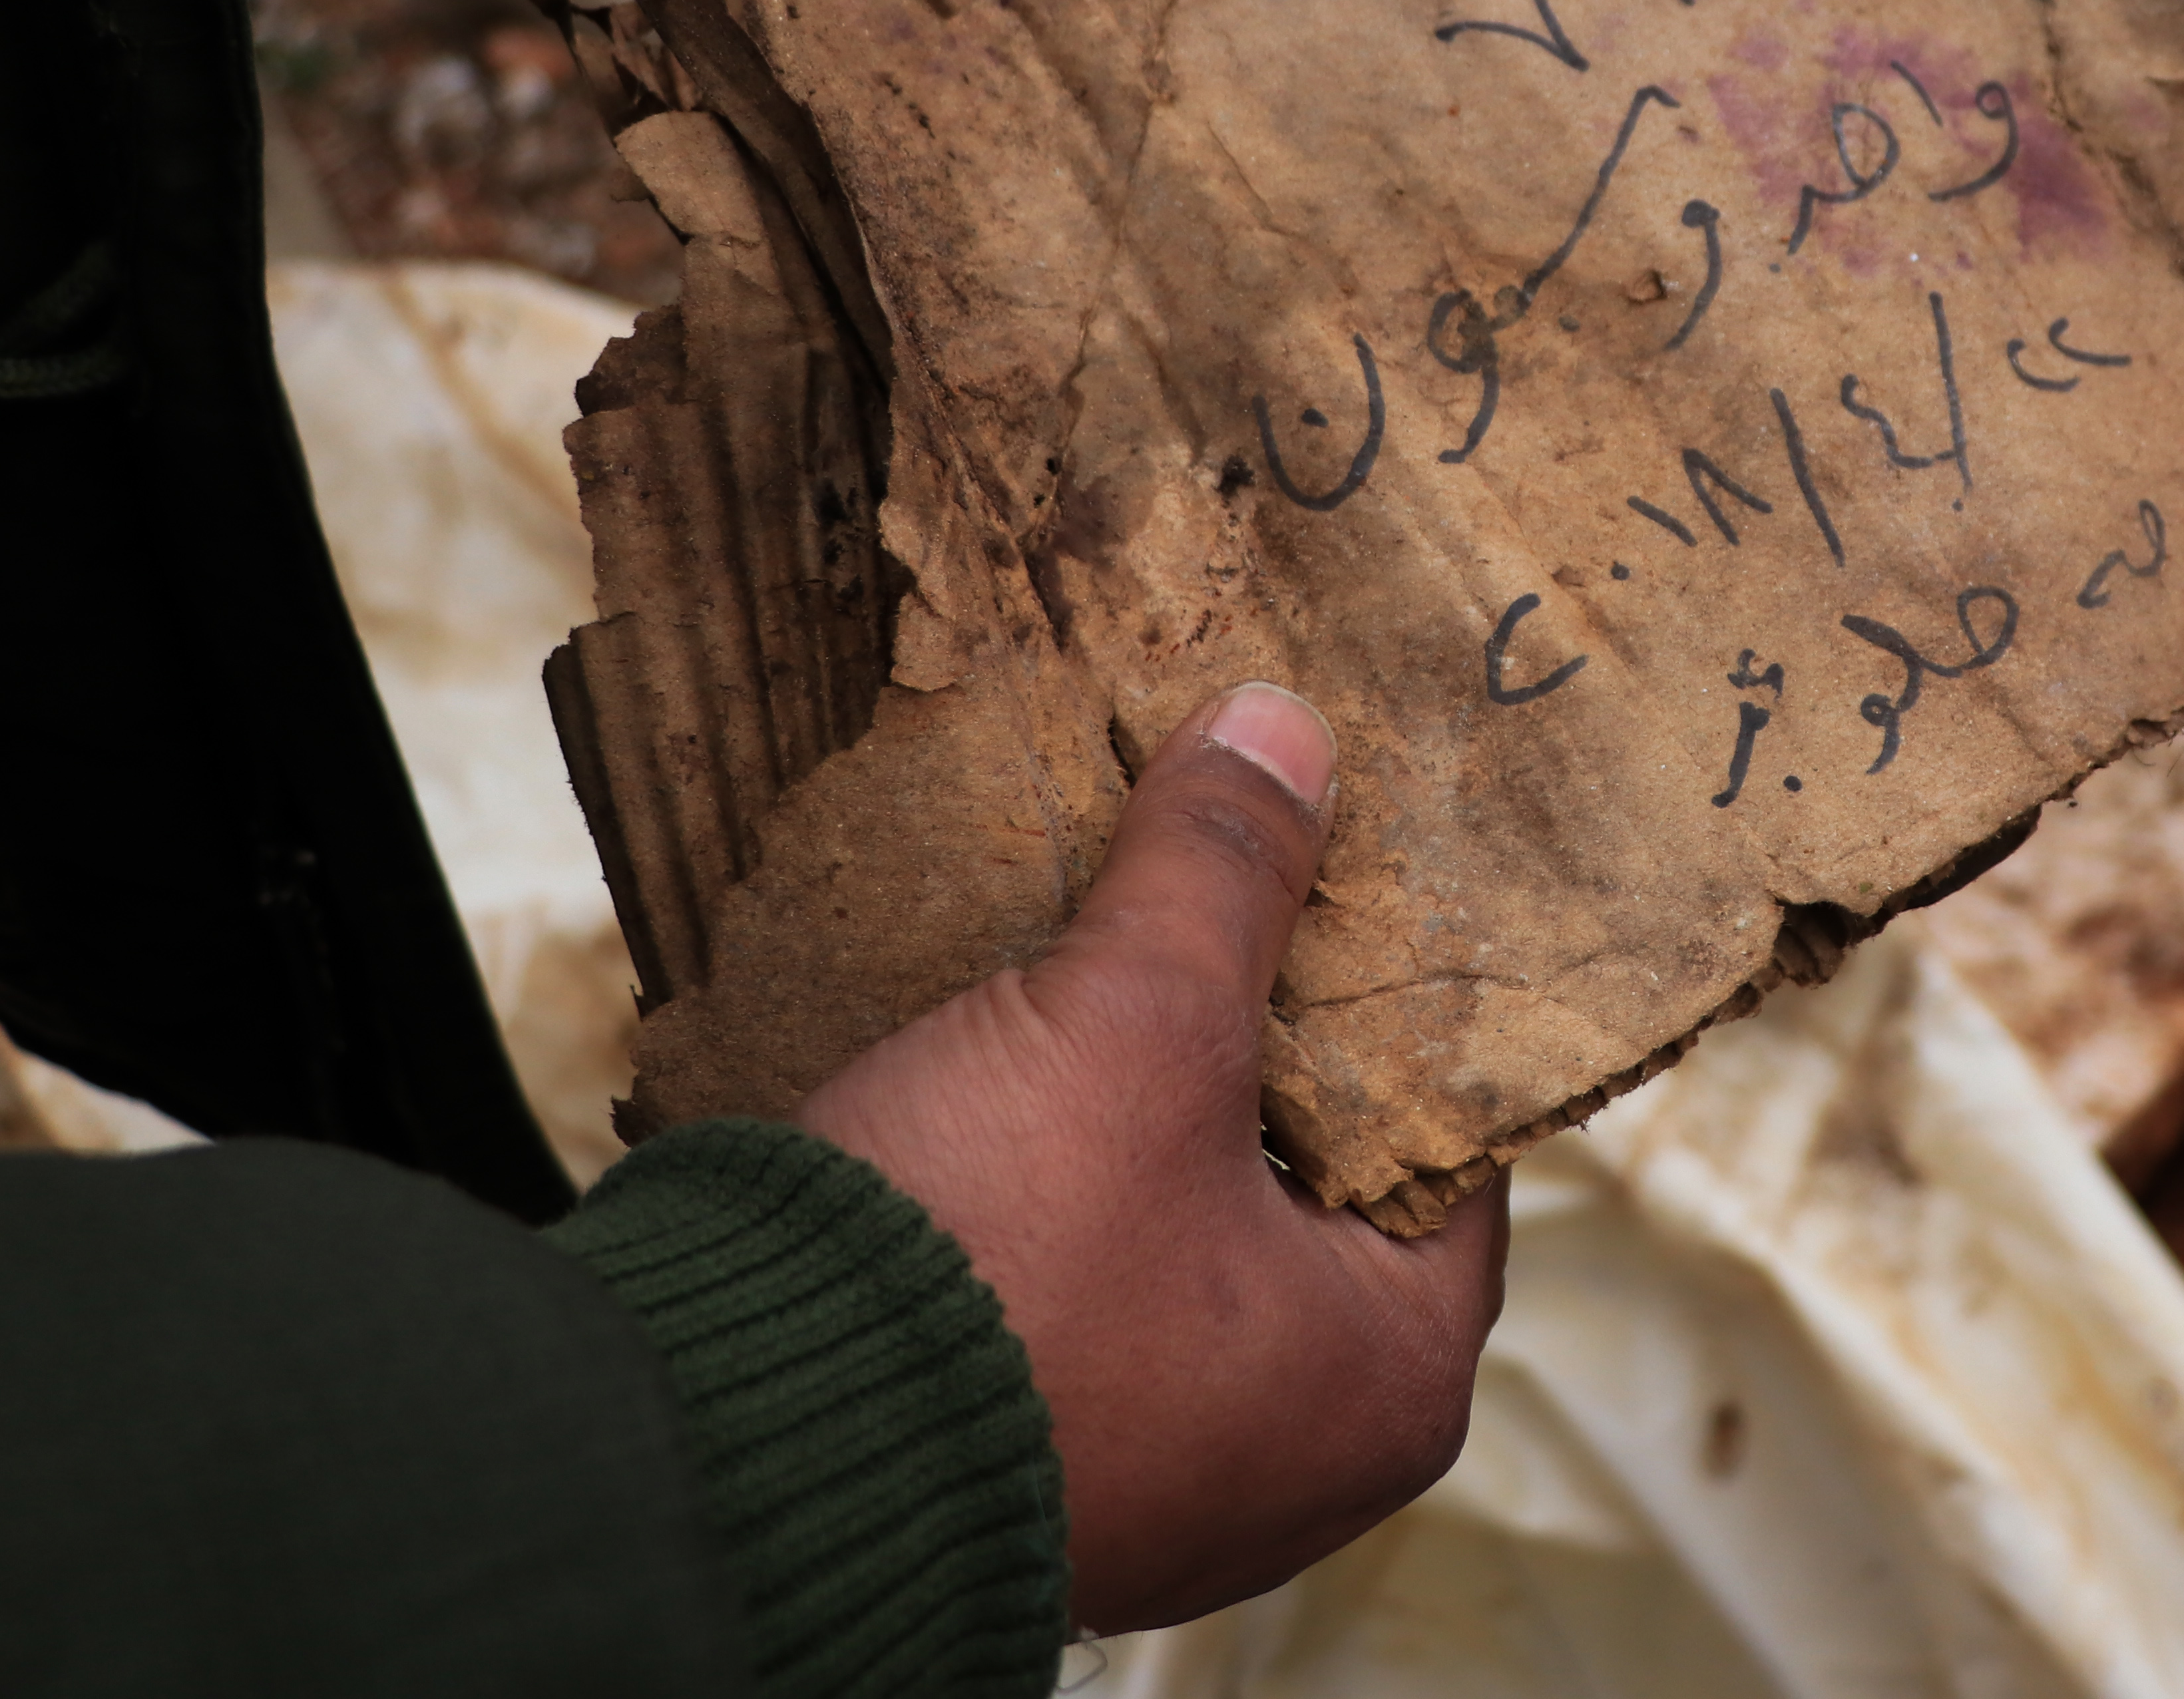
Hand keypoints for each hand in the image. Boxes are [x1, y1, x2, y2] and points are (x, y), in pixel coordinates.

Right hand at [796, 684, 1504, 1630]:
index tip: (1349, 871)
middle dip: (1255, 1029)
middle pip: (1312, 1170)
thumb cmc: (992, 1266)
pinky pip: (1074, 1269)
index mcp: (1389, 1373)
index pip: (1449, 1139)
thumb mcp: (1131, 1028)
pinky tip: (1011, 1055)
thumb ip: (1222, 872)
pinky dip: (1054, 1169)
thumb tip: (1285, 728)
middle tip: (1227, 877)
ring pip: (1180, 1215)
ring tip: (1111, 940)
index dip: (1399, 994)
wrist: (734, 1453)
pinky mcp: (1023, 1438)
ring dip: (1138, 1094)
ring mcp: (1155, 1455)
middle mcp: (1295, 1445)